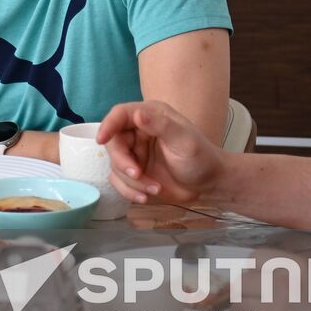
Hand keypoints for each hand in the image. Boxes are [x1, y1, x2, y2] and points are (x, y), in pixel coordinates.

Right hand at [97, 100, 223, 203]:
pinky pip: (119, 182)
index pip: (120, 114)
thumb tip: (138, 114)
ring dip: (131, 181)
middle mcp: (138, 132)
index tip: (101, 140)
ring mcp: (135, 153)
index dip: (108, 124)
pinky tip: (146, 197)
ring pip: (115, 166)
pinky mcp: (134, 173)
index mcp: (150, 116)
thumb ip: (160, 125)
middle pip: (113, 143)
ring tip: (154, 189)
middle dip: (123, 162)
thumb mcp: (184, 140)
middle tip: (138, 174)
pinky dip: (130, 192)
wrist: (209, 184)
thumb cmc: (201, 158)